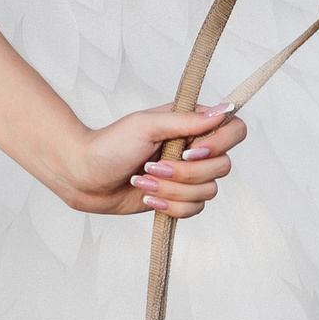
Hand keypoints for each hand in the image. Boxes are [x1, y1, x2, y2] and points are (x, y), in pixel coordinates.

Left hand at [59, 102, 247, 217]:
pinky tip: (148, 198)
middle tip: (151, 166)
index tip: (190, 150)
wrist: (85, 177)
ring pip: (208, 192)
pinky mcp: (178, 198)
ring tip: (143, 181)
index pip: (234, 130)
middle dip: (184, 173)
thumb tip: (225, 110)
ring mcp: (187, 175)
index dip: (220, 145)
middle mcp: (195, 148)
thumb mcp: (146, 126)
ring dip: (172, 191)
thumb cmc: (109, 145)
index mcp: (190, 124)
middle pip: (222, 167)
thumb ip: (187, 120)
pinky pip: (195, 209)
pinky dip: (171, 207)